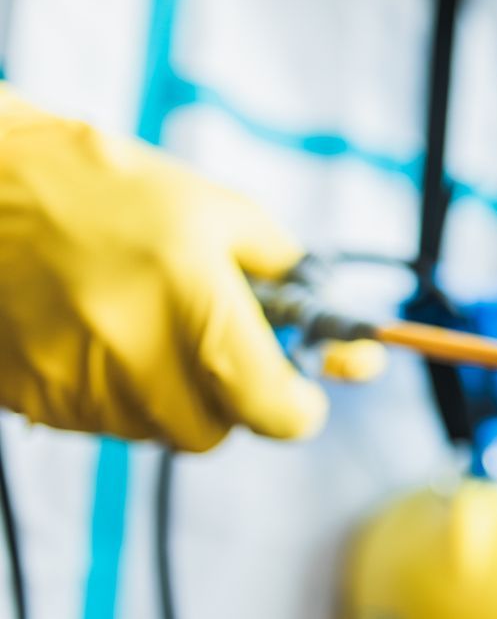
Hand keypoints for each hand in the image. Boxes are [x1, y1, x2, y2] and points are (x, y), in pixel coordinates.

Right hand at [0, 90, 329, 451]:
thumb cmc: (108, 186)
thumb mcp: (217, 211)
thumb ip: (287, 276)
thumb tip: (343, 344)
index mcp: (195, 301)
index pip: (270, 409)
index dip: (297, 410)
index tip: (301, 398)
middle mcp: (136, 352)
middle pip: (212, 432)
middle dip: (226, 398)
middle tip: (211, 348)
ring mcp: (75, 382)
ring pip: (153, 430)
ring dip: (165, 395)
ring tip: (138, 323)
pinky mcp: (31, 397)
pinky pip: (96, 422)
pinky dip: (110, 392)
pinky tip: (90, 333)